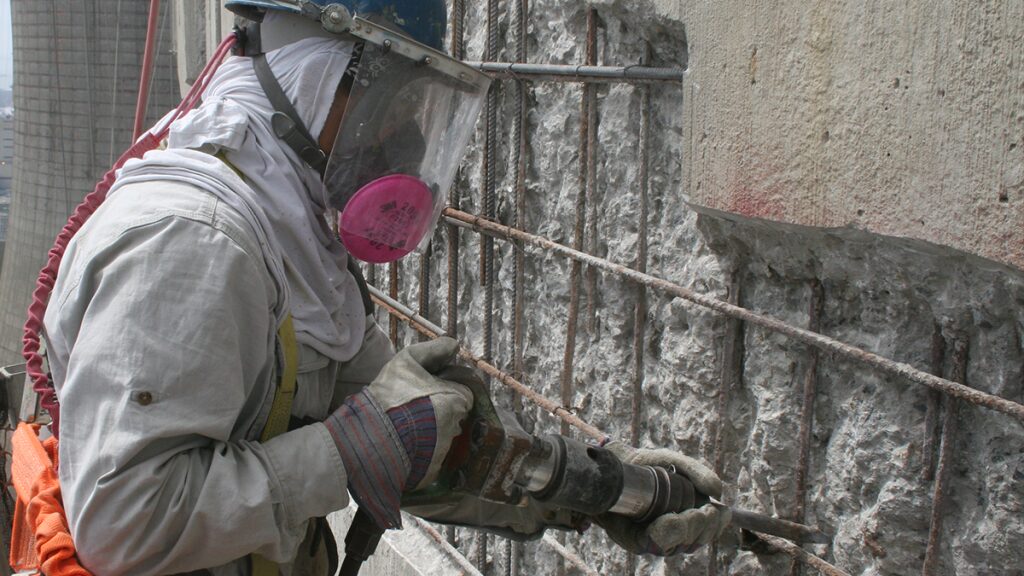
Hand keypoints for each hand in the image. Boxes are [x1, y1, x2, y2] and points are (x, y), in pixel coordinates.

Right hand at [323, 337, 472, 529]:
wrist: (368, 436)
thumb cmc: (389, 394)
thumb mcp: (407, 360)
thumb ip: (434, 350)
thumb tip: (455, 344)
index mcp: (457, 399)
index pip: (461, 394)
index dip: (443, 390)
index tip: (425, 391)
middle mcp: (457, 426)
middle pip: (453, 416)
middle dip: (438, 412)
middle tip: (412, 409)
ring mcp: (445, 451)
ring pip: (442, 437)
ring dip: (429, 433)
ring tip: (404, 428)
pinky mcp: (432, 471)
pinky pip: (431, 459)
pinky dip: (421, 453)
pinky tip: (402, 445)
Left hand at [596, 442, 730, 554]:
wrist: (615, 465)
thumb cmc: (647, 465)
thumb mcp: (674, 462)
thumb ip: (697, 473)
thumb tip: (717, 492)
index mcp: (687, 516)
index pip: (710, 530)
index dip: (717, 524)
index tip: (718, 510)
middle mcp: (672, 533)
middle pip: (696, 541)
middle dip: (703, 527)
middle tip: (704, 512)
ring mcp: (655, 539)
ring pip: (679, 545)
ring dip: (687, 530)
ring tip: (690, 514)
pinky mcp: (637, 541)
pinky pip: (656, 543)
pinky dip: (666, 533)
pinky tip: (668, 520)